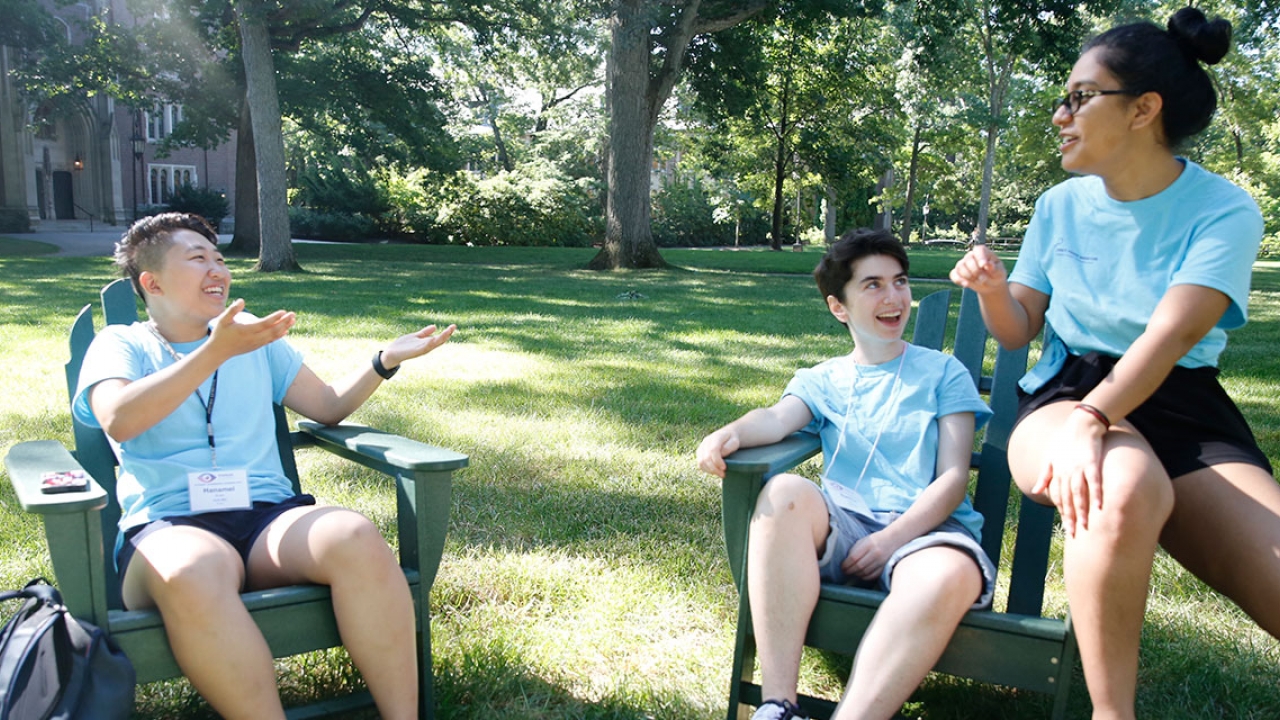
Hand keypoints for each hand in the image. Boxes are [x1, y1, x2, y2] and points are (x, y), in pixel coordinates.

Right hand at [208, 299, 294, 358]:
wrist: (219, 352)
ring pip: (274, 336)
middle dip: (284, 322)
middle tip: (293, 314)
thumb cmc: (220, 334)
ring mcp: (256, 343)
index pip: (264, 324)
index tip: (283, 311)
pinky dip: (279, 335)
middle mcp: (253, 338)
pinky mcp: (257, 346)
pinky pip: (271, 341)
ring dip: (284, 327)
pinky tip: (286, 330)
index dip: (274, 318)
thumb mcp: (223, 320)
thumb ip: (232, 310)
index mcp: (246, 331)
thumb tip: (241, 300)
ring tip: (293, 319)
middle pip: (273, 330)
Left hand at [380, 324, 456, 368]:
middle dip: (447, 334)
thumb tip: (435, 326)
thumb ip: (424, 332)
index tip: (453, 326)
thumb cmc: (403, 346)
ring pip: (434, 344)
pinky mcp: (415, 352)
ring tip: (448, 331)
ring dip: (441, 338)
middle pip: (439, 341)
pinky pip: (424, 348)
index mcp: (426, 343)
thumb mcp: (415, 336)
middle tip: (453, 327)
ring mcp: (421, 350)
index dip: (447, 332)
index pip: (439, 338)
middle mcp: (426, 347)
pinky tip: (433, 339)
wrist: (391, 354)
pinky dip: (429, 344)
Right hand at [696, 428, 739, 477]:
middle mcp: (706, 441)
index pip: (713, 450)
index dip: (717, 460)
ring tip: (720, 474)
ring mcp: (701, 447)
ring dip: (710, 470)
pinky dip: (706, 470)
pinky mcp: (699, 453)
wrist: (727, 435)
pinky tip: (714, 472)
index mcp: (715, 437)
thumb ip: (728, 448)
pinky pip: (700, 464)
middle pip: (706, 457)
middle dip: (714, 468)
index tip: (724, 468)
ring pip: (701, 462)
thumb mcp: (734, 442)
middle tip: (723, 474)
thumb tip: (721, 455)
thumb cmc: (732, 440)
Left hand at [841, 530, 900, 581]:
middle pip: (859, 566)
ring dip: (856, 574)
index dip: (846, 564)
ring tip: (852, 573)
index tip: (842, 567)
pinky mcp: (884, 567)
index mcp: (868, 544)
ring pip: (865, 572)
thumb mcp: (863, 540)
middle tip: (845, 572)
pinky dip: (865, 577)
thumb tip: (846, 561)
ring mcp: (881, 561)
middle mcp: (875, 553)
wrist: (892, 540)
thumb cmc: (875, 540)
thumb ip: (855, 550)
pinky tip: (861, 575)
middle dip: (850, 570)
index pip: (854, 557)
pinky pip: (873, 575)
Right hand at [949, 245, 1007, 294]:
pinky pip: (953, 274)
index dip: (980, 257)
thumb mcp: (999, 272)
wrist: (991, 285)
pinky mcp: (958, 273)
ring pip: (960, 267)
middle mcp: (971, 256)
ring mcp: (963, 264)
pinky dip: (959, 280)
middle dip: (976, 272)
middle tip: (983, 279)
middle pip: (968, 260)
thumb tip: (988, 265)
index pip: (978, 250)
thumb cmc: (996, 276)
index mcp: (983, 252)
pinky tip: (966, 285)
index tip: (984, 266)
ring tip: (978, 282)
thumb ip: (994, 268)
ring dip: (969, 277)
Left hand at [1031, 409, 1106, 536]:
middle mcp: (1066, 473)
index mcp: (1057, 473)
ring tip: (1085, 526)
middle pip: (1067, 499)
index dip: (1062, 512)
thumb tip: (1035, 490)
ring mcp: (1078, 468)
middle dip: (1070, 517)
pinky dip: (1096, 494)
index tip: (1066, 526)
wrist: (1080, 424)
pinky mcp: (1091, 463)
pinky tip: (1099, 507)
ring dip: (1081, 511)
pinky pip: (1094, 481)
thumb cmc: (1065, 440)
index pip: (1058, 497)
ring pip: (1078, 494)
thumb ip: (1044, 475)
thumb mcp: (1049, 457)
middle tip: (1073, 534)